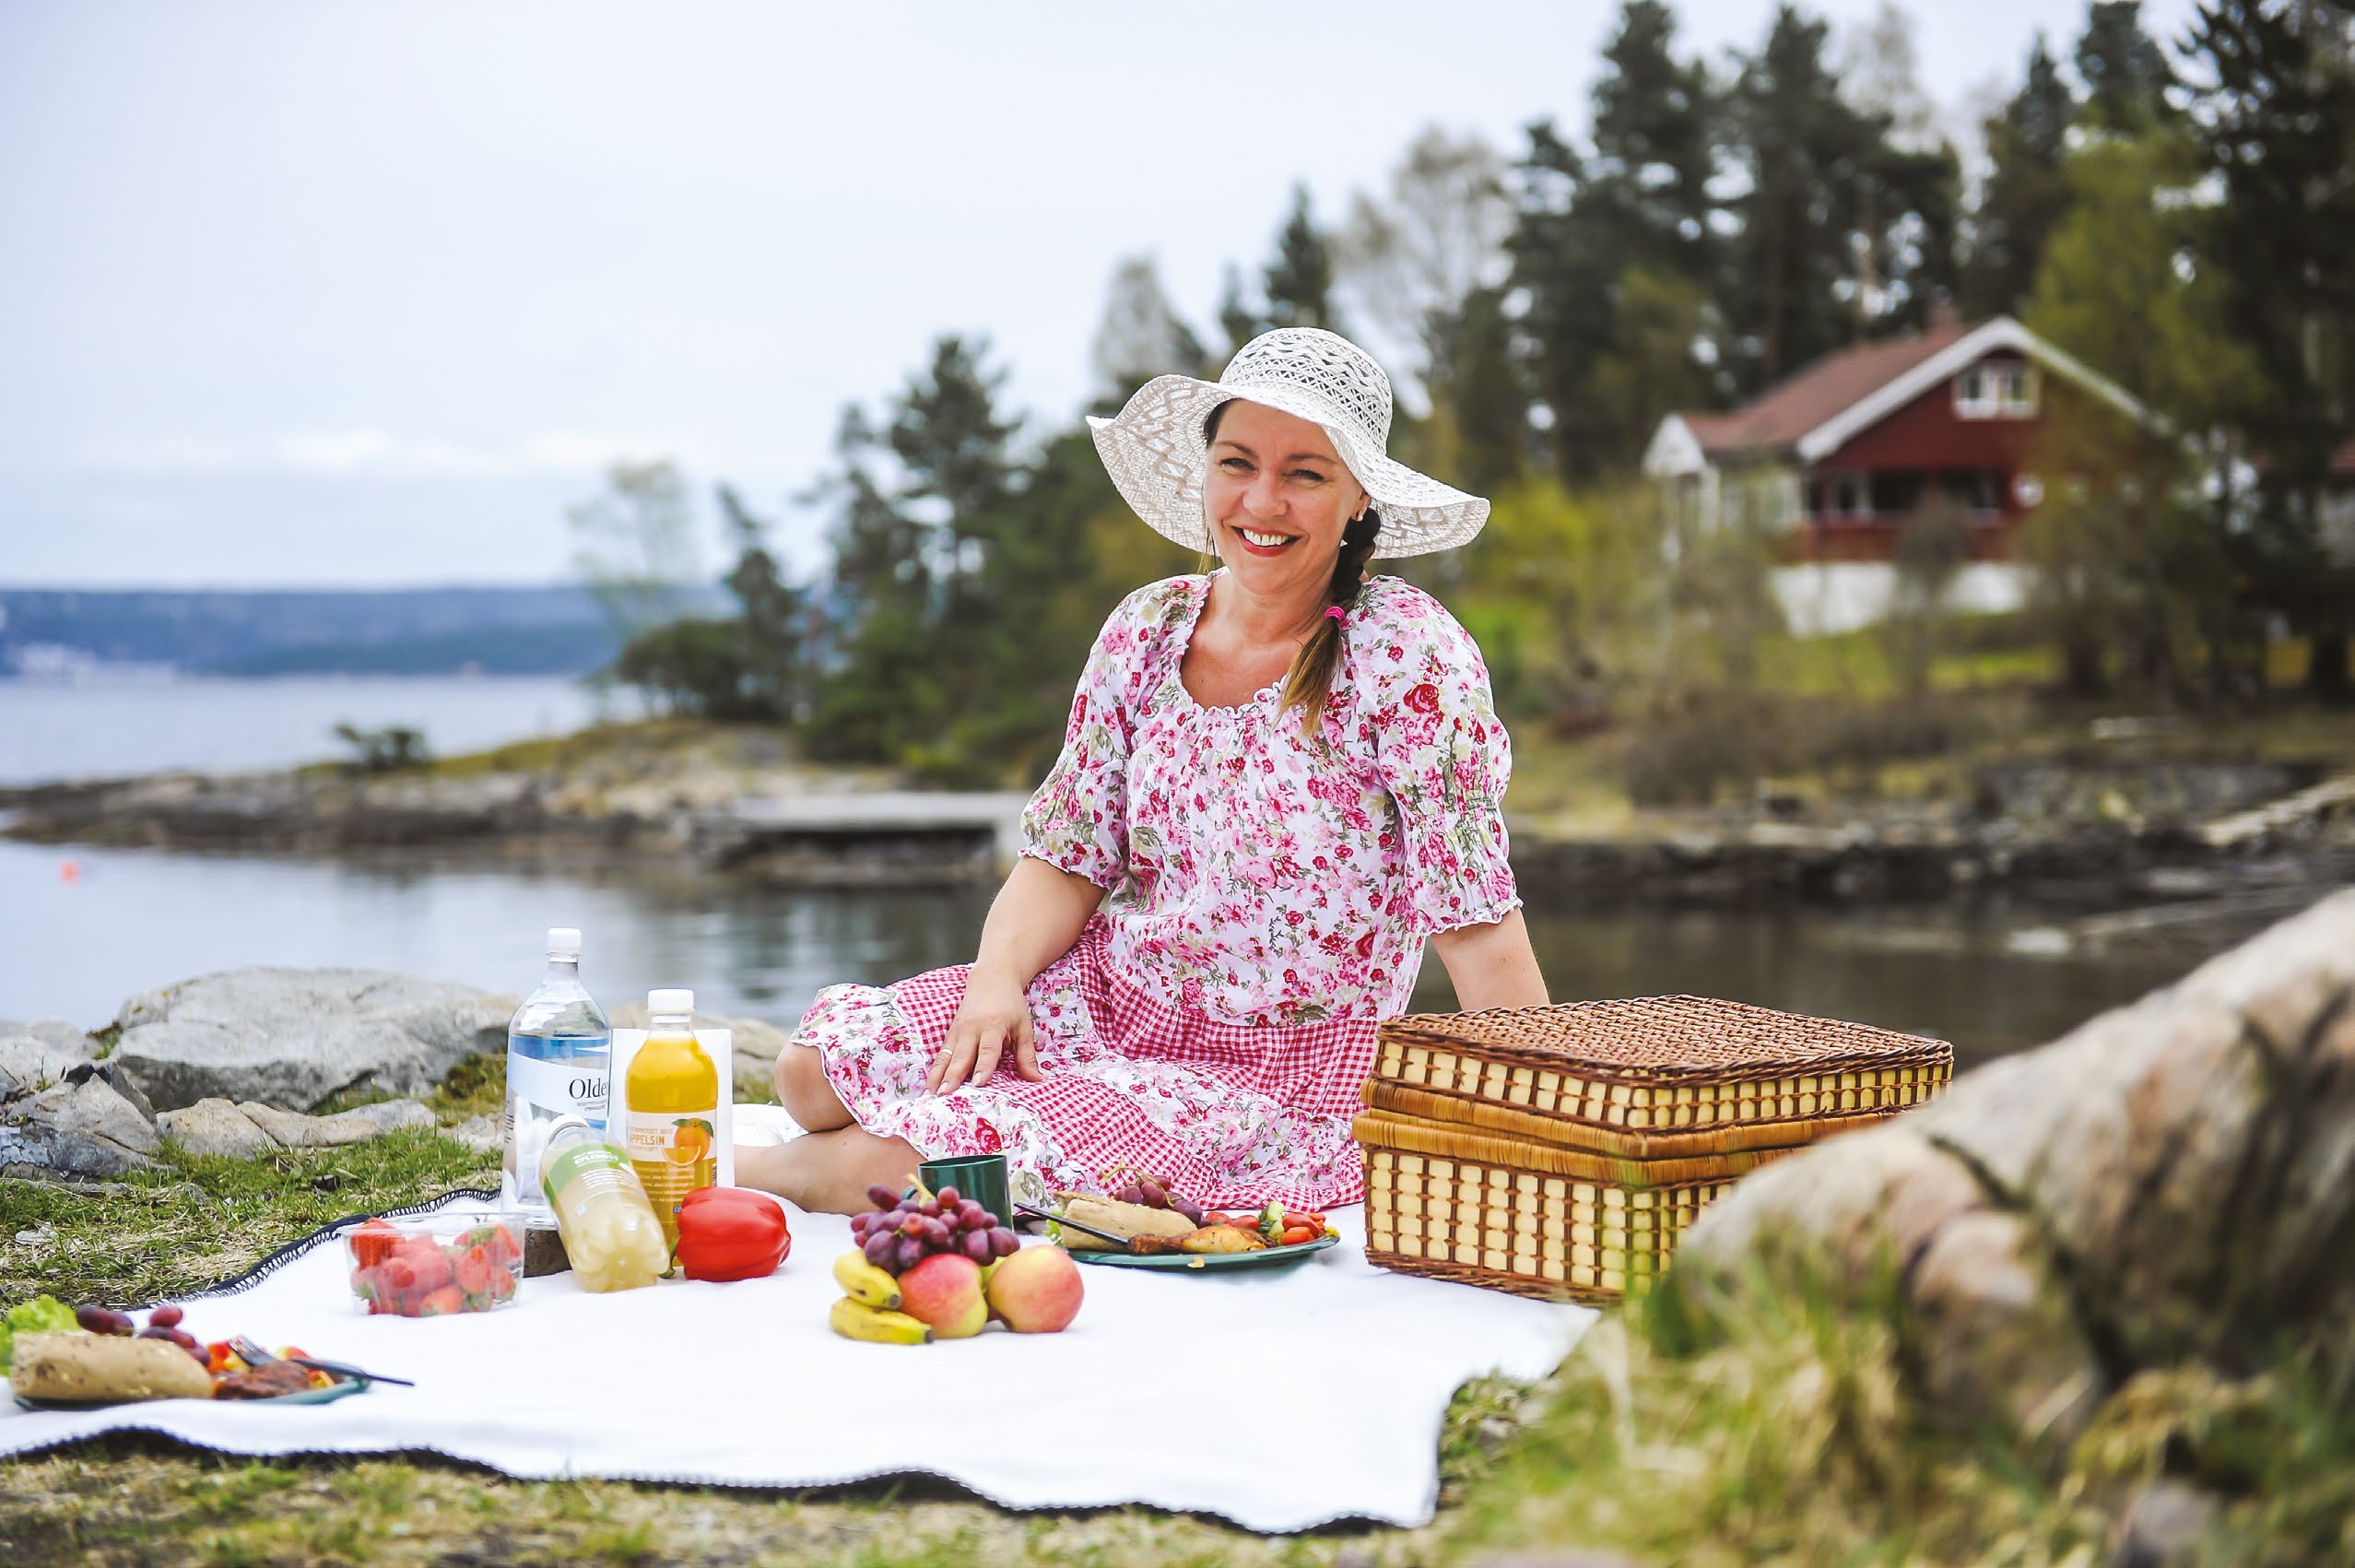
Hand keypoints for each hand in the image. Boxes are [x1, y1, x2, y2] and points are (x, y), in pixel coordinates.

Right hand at [928, 969, 1044, 1093]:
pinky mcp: (950, 1034)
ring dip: (937, 1076)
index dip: (983, 1066)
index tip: (978, 1083)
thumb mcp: (1024, 1028)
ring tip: (930, 1096)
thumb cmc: (1011, 1006)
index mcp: (993, 1026)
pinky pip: (941, 1055)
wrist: (991, 980)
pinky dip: (934, 1071)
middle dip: (952, 1076)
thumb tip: (1037, 1080)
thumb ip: (1027, 1056)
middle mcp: (972, 1029)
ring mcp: (958, 1031)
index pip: (988, 1050)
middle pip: (961, 1055)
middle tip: (945, 1095)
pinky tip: (928, 1087)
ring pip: (945, 1056)